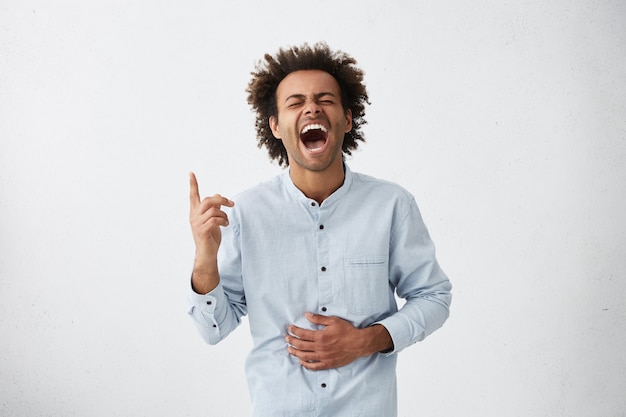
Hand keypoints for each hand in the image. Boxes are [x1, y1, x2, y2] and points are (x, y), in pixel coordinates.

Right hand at [189, 172, 233, 292]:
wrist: (207, 254)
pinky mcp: (202, 231)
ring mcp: (197, 224)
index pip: (193, 195)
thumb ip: (213, 208)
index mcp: (195, 212)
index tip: (191, 173)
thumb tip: (217, 195)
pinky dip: (223, 221)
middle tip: (231, 204)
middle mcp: (194, 216)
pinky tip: (225, 225)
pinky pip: (215, 220)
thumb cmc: (210, 237)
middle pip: (208, 200)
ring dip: (224, 214)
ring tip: (226, 221)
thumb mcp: (212, 220)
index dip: (192, 184)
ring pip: (213, 210)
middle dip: (221, 200)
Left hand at [285, 313, 392, 369]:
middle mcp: (320, 348)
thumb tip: (307, 315)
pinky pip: (314, 366)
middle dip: (292, 341)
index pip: (302, 334)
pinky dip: (306, 364)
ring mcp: (323, 357)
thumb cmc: (347, 331)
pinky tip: (301, 361)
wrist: (358, 343)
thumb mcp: (333, 321)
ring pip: (305, 356)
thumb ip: (319, 319)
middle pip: (301, 345)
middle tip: (287, 338)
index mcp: (320, 336)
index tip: (290, 329)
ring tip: (290, 350)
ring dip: (295, 353)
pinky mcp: (328, 363)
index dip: (294, 331)